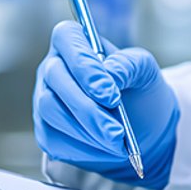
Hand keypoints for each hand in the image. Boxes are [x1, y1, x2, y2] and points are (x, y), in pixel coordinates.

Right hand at [32, 21, 178, 189]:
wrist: (142, 127)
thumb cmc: (138, 90)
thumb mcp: (145, 71)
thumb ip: (130, 64)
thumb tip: (111, 73)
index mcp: (75, 43)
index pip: (66, 38)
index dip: (84, 65)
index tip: (111, 95)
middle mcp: (54, 67)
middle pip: (56, 79)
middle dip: (88, 109)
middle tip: (117, 132)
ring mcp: (45, 98)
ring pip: (50, 111)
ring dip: (86, 131)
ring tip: (117, 144)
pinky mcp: (45, 130)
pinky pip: (52, 140)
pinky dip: (82, 150)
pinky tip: (105, 151)